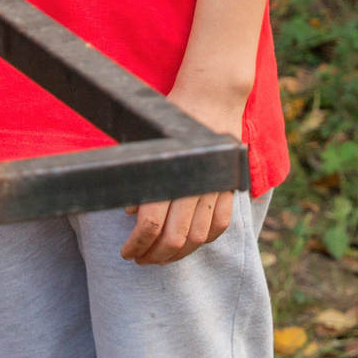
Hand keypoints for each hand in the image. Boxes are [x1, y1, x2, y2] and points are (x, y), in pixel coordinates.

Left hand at [120, 72, 248, 265]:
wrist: (210, 97)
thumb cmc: (172, 118)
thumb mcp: (149, 144)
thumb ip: (142, 179)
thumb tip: (130, 214)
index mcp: (170, 174)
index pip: (151, 225)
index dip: (137, 244)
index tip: (127, 252)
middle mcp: (194, 185)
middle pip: (175, 238)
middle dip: (155, 255)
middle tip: (141, 259)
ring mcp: (215, 187)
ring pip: (199, 237)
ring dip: (179, 254)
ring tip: (163, 257)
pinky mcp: (230, 187)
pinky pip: (220, 225)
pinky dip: (206, 240)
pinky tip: (191, 244)